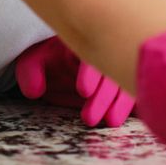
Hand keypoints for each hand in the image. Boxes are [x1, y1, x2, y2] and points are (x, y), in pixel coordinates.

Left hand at [13, 36, 134, 126]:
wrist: (62, 58)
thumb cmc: (48, 60)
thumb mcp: (32, 62)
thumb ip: (30, 75)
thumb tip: (34, 91)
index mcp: (80, 42)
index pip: (89, 54)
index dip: (89, 73)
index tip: (83, 91)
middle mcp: (104, 50)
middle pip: (110, 72)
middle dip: (102, 97)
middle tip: (89, 119)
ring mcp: (118, 63)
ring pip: (126, 81)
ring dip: (121, 103)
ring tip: (111, 122)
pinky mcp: (126, 78)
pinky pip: (135, 88)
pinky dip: (134, 102)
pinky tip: (132, 115)